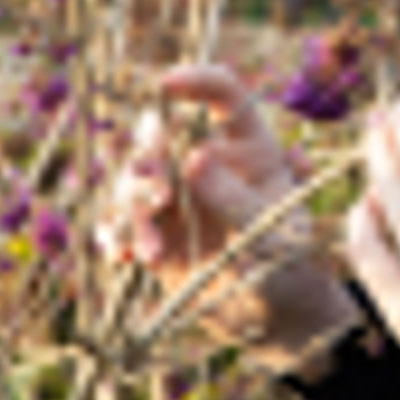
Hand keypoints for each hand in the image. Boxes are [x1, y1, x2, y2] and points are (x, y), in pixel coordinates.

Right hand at [99, 63, 356, 363]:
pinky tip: (120, 256)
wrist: (269, 318)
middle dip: (148, 157)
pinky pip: (118, 218)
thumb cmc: (287, 267)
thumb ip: (233, 197)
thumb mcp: (271, 235)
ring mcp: (175, 195)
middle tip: (159, 195)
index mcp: (248, 147)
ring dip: (132, 207)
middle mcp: (205, 161)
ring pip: (132, 177)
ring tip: (149, 251)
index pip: (223, 95)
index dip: (195, 81)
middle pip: (159, 134)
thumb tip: (193, 155)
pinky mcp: (152, 228)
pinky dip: (113, 233)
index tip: (165, 84)